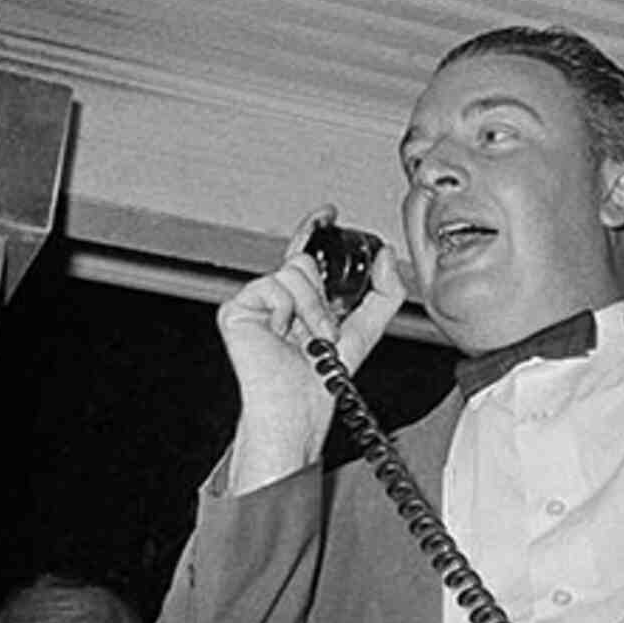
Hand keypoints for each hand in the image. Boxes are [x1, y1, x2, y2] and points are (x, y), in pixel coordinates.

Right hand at [217, 208, 406, 493]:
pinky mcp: (236, 309)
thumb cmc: (320, 381)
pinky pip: (272, 286)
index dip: (316, 229)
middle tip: (324, 330)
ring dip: (312, 309)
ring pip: (293, 272)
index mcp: (301, 299)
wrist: (298, 409)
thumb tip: (387, 255)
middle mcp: (276, 296)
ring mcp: (254, 301)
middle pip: (303, 260)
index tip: (330, 213)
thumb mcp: (366, 330)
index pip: (306, 254)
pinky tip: (282, 335)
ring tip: (308, 339)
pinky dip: (287, 311)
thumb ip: (384, 291)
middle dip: (324, 296)